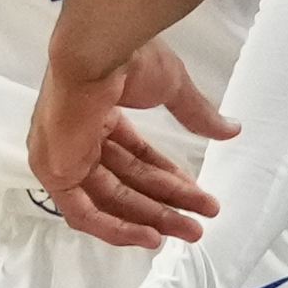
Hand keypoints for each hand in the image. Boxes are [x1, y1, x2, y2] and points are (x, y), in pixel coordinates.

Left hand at [28, 42, 229, 248]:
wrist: (98, 52)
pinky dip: (116, 228)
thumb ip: (196, 114)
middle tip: (199, 222)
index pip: (134, 156)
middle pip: (126, 182)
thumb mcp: (172, 87)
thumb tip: (231, 130)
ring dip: (151, 218)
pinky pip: (84, 212)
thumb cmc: (127, 57)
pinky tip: (150, 236)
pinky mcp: (55, 171)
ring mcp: (63, 154)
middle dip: (166, 204)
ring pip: (110, 200)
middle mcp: (76, 136)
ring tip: (190, 230)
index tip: (196, 194)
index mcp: (97, 111)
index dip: (167, 178)